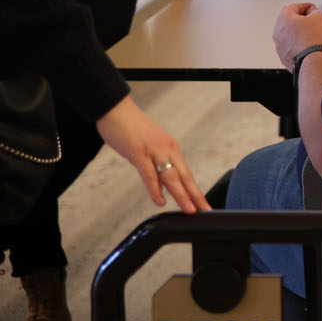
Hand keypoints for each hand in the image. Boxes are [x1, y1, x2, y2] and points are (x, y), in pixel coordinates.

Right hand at [94, 96, 207, 212]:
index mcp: (170, 149)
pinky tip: (160, 200)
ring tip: (189, 209)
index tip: (203, 204)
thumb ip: (155, 165)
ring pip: (171, 177)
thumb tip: (160, 184)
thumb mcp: (148, 148)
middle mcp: (167, 149)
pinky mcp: (138, 152)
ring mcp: (154, 151)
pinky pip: (149, 173)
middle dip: (196, 195)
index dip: (195, 190)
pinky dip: (155, 188)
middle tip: (205, 210)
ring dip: (181, 194)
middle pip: (185, 176)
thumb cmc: (131, 129)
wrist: (116, 110)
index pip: (186, 174)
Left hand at [272, 2, 321, 70]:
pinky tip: (311, 48)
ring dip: (300, 35)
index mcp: (283, 19)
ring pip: (290, 36)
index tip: (312, 8)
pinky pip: (293, 48)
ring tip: (314, 37)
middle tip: (314, 22)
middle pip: (289, 22)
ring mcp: (280, 47)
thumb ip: (314, 10)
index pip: (293, 7)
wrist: (315, 62)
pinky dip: (300, 47)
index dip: (305, 6)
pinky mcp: (285, 59)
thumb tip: (311, 13)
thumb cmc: (316, 40)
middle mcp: (278, 33)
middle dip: (302, 21)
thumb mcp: (320, 16)